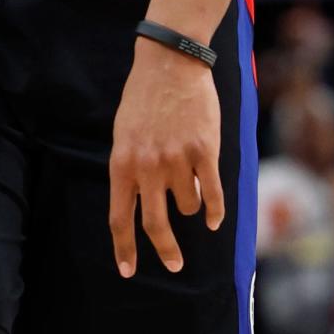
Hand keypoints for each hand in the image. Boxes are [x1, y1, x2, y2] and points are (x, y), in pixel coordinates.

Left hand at [109, 38, 224, 277]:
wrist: (170, 63)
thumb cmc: (144, 98)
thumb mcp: (124, 134)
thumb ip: (130, 169)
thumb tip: (139, 204)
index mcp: (122, 162)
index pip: (120, 217)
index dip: (124, 248)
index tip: (127, 271)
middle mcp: (147, 166)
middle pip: (155, 224)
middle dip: (166, 250)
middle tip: (175, 265)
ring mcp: (176, 159)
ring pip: (187, 204)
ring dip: (189, 201)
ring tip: (187, 175)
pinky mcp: (204, 152)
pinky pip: (211, 194)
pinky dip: (214, 210)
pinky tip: (214, 219)